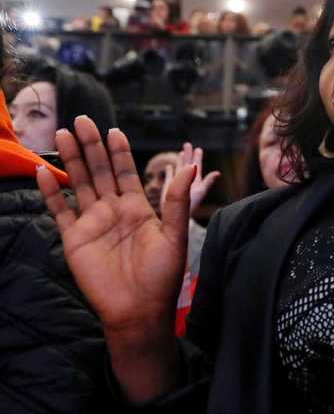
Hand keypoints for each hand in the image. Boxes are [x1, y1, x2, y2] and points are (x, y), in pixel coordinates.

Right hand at [36, 116, 194, 400]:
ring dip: (71, 160)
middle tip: (82, 119)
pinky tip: (43, 171)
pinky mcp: (75, 239)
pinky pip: (60, 211)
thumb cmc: (162, 276)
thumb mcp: (175, 235)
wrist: (139, 311)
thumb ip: (177, 200)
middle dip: (91, 146)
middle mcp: (113, 211)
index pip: (126, 172)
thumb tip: (192, 167)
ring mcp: (92, 223)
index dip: (119, 152)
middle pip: (100, 171)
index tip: (114, 130)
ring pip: (79, 184)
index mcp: (138, 208)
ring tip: (63, 133)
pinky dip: (50, 192)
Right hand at [161, 142, 220, 215]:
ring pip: (178, 169)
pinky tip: (168, 166)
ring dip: (179, 161)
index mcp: (195, 179)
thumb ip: (208, 182)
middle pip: (188, 165)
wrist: (179, 216)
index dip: (198, 158)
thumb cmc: (192, 205)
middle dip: (188, 155)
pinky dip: (169, 171)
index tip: (198, 149)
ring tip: (181, 152)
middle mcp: (186, 180)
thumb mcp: (201, 191)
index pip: (197, 166)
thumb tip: (218, 173)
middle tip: (188, 144)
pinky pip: (169, 176)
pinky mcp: (168, 187)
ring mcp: (177, 183)